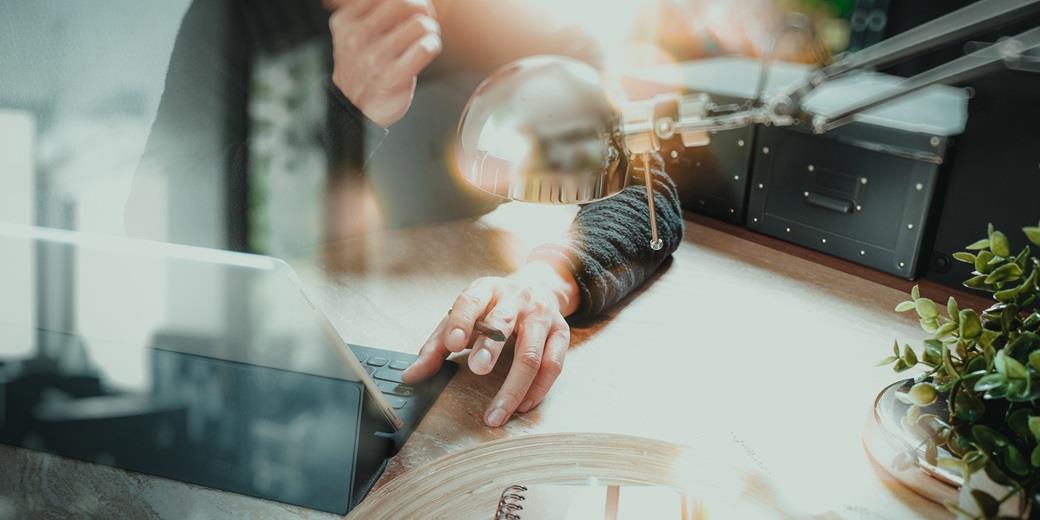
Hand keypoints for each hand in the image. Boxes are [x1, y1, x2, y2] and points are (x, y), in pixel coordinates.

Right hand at [326, 0, 441, 126]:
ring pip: (419, 25)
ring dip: (431, 29)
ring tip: (426, 37)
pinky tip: (428, 50)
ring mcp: (374, 58)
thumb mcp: (356, 32)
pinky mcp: (392, 76)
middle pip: (404, 3)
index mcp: (346, 21)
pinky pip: (425, 48)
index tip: (411, 8)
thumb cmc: (364, 65)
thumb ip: (374, 11)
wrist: (355, 105)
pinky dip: (433, 45)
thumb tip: (409, 0)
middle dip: (422, 8)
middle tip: (425, 18)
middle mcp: (357, 38)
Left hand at [402, 261, 578, 426]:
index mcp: (486, 290)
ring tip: (496, 413)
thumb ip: (437, 346)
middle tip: (478, 370)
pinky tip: (522, 406)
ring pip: (531, 353)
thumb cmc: (493, 308)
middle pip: (503, 323)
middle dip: (491, 347)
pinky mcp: (561, 333)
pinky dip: (538, 390)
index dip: (461, 322)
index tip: (452, 344)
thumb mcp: (464, 317)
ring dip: (514, 386)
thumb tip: (410, 377)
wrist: (539, 286)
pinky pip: (552, 365)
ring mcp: (542, 316)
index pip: (471, 302)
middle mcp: (517, 299)